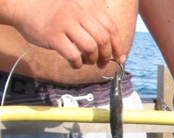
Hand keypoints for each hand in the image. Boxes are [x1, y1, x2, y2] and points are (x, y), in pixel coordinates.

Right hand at [5, 0, 125, 68]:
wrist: (22, 6)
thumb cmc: (53, 12)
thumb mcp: (75, 7)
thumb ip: (92, 21)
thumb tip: (112, 47)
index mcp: (87, 5)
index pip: (111, 27)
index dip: (118, 46)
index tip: (120, 58)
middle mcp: (77, 12)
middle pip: (103, 39)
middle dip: (106, 56)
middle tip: (103, 64)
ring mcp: (65, 23)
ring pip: (90, 48)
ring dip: (92, 60)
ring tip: (87, 62)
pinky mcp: (52, 35)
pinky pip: (73, 55)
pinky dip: (78, 64)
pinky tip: (75, 64)